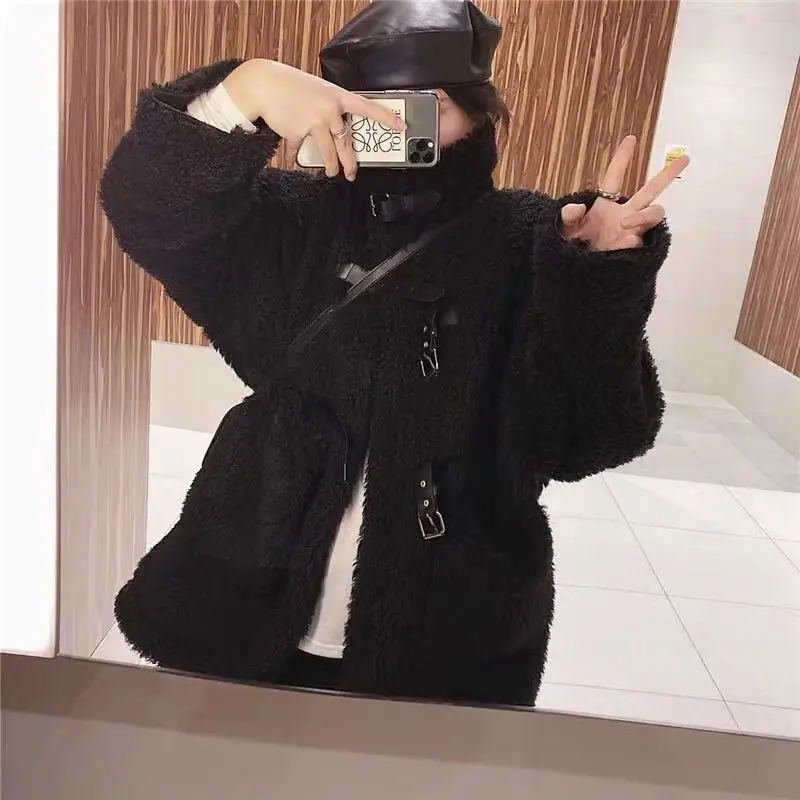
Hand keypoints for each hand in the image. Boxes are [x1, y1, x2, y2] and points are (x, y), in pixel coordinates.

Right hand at [223, 59, 404, 180]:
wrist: (263, 84)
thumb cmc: (290, 85)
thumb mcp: (316, 91)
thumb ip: (329, 110)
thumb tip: (334, 131)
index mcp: (337, 96)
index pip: (367, 107)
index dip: (385, 118)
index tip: (400, 126)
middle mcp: (329, 111)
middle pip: (345, 142)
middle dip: (350, 162)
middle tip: (352, 173)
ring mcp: (314, 123)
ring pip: (327, 152)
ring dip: (329, 165)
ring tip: (331, 172)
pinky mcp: (297, 133)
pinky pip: (298, 150)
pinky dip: (294, 156)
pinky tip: (294, 160)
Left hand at [560, 135, 689, 250]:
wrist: (578, 277)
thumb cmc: (572, 251)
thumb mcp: (564, 231)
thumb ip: (568, 217)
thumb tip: (577, 208)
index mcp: (605, 206)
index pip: (614, 177)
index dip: (622, 159)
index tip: (630, 139)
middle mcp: (624, 214)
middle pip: (651, 190)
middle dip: (667, 174)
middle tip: (684, 158)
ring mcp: (633, 231)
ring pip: (655, 212)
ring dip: (644, 214)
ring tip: (624, 223)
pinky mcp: (637, 247)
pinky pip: (646, 237)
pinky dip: (636, 235)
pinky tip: (626, 237)